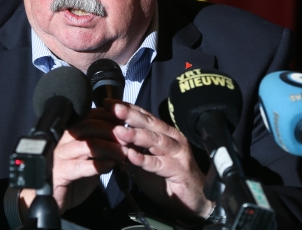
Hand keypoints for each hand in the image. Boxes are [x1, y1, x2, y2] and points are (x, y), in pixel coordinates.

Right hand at [19, 108, 126, 215]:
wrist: (54, 198)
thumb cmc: (73, 175)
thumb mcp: (90, 157)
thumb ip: (102, 146)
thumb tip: (124, 137)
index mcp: (69, 133)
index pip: (88, 116)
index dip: (107, 117)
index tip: (124, 122)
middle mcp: (62, 140)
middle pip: (87, 126)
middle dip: (109, 130)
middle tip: (126, 138)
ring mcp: (60, 156)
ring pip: (85, 145)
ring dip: (108, 147)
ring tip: (122, 153)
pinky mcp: (60, 172)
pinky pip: (80, 166)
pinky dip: (98, 165)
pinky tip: (109, 166)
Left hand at [106, 99, 214, 218]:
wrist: (192, 199)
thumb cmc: (167, 177)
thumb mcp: (145, 159)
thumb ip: (132, 147)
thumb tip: (111, 136)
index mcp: (164, 132)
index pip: (144, 116)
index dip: (127, 108)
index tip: (108, 102)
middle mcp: (172, 138)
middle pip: (150, 123)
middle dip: (131, 115)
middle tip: (115, 109)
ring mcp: (178, 153)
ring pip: (156, 140)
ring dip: (137, 135)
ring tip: (120, 132)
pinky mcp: (180, 170)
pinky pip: (160, 163)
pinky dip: (145, 159)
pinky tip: (132, 156)